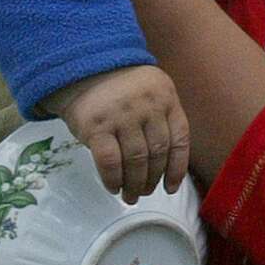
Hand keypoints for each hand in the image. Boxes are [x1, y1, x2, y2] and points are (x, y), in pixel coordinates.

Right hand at [44, 66, 189, 199]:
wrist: (84, 69)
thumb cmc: (122, 88)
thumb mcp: (152, 93)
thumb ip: (162, 119)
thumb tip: (167, 167)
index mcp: (167, 99)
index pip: (180, 140)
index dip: (177, 168)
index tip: (172, 187)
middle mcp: (148, 108)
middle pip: (157, 154)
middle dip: (152, 180)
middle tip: (145, 192)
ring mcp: (123, 116)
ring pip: (135, 161)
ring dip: (134, 184)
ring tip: (131, 195)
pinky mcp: (97, 126)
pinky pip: (110, 161)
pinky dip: (113, 179)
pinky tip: (113, 187)